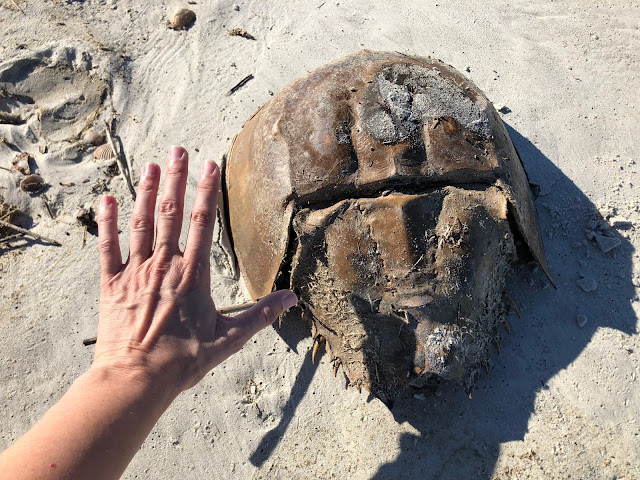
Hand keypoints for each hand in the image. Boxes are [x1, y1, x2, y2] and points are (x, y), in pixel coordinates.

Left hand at [94, 145, 296, 395]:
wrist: (136, 380)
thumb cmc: (183, 360)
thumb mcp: (229, 339)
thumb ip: (260, 314)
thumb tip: (292, 298)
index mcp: (193, 275)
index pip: (202, 223)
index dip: (206, 191)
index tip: (209, 164)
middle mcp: (164, 266)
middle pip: (170, 214)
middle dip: (174, 179)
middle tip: (176, 149)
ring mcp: (135, 272)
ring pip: (141, 223)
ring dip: (145, 192)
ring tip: (150, 165)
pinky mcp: (111, 284)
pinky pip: (107, 247)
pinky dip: (106, 222)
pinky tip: (106, 199)